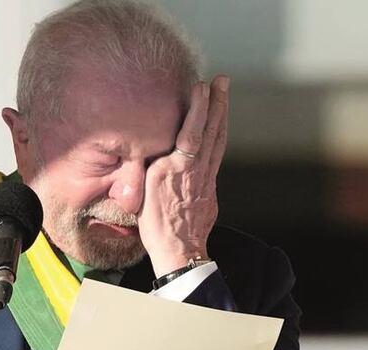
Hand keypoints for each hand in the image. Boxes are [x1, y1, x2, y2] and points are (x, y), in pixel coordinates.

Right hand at [138, 75, 229, 275]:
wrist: (178, 252)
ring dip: (222, 116)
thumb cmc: (155, 225)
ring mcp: (207, 179)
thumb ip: (150, 165)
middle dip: (217, 103)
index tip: (202, 86)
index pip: (190, 131)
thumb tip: (151, 147)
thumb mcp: (143, 191)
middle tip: (223, 81)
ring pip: (217, 141)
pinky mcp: (211, 189)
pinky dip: (218, 137)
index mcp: (175, 169)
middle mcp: (195, 170)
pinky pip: (216, 156)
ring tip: (224, 95)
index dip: (198, 108)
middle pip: (210, 130)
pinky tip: (219, 129)